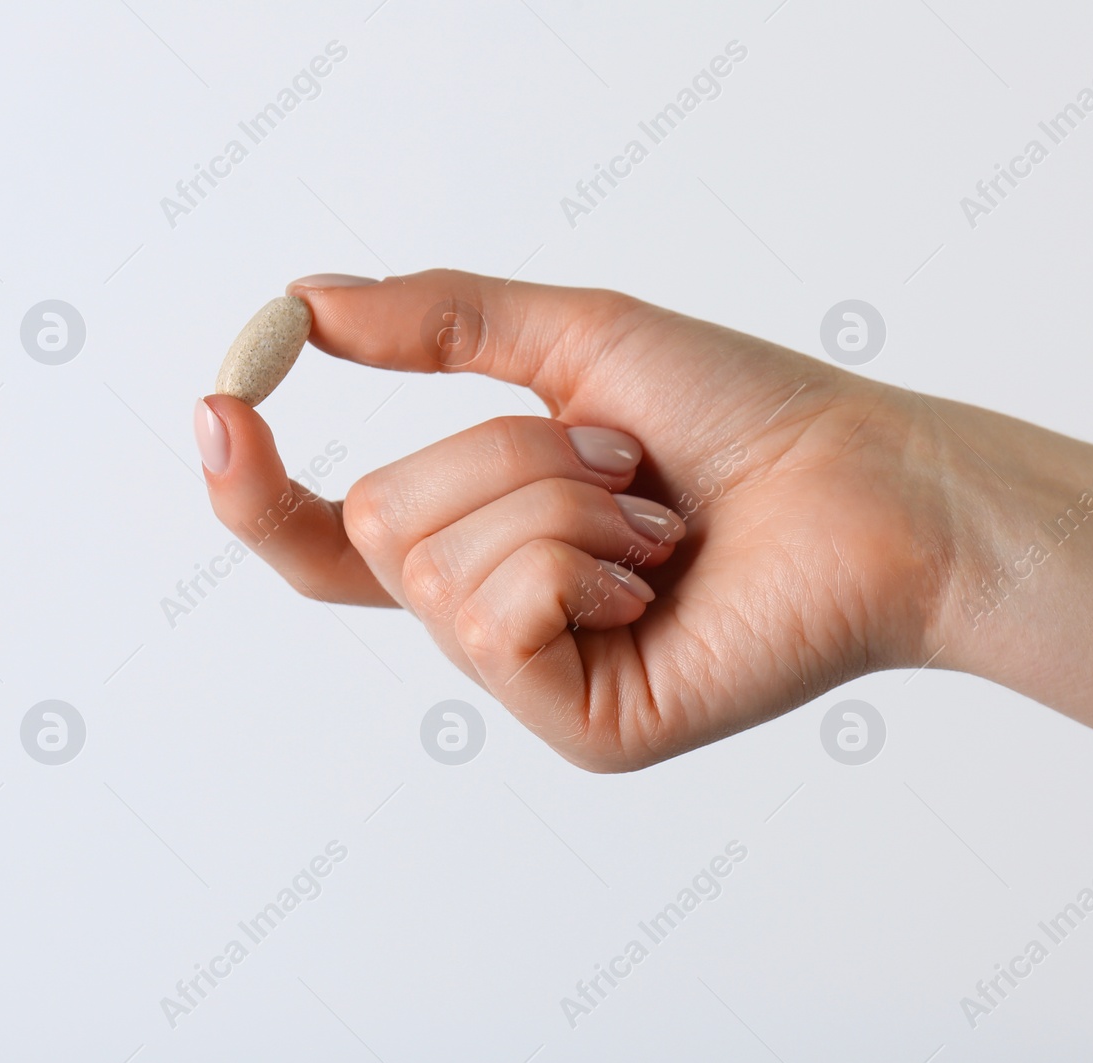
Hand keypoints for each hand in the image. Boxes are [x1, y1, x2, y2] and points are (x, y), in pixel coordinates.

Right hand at [197, 270, 954, 769]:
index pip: (327, 541)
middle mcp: (499, 619)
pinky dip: (577, 560)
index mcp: (486, 542)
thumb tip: (302, 302)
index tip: (224, 402)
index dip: (256, 486)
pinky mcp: (585, 728)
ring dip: (558, 501)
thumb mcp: (574, 340)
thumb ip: (438, 322)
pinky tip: (661, 578)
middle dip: (499, 454)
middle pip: (383, 523)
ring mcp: (538, 682)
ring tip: (659, 518)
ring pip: (438, 568)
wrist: (868, 484)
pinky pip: (500, 620)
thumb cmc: (743, 414)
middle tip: (623, 461)